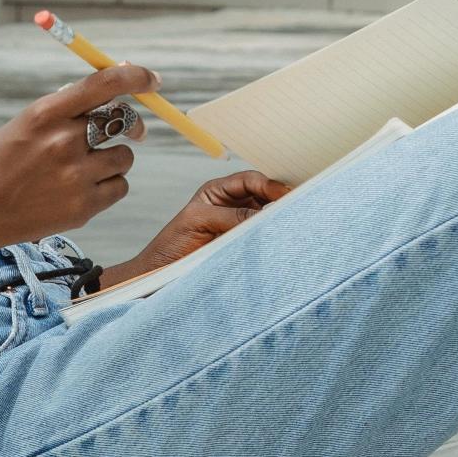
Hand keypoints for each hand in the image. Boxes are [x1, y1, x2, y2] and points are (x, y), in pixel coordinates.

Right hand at [0, 62, 151, 250]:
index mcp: (46, 113)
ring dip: (114, 159)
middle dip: (133, 124)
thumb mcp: (27, 123)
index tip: (152, 80)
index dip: (136, 77)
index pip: (105, 84)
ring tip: (86, 168)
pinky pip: (120, 186)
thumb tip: (117, 86)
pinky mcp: (83, 207)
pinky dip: (109, 186)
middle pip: (123, 120)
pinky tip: (83, 189)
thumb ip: (68, 107)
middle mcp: (63, 142)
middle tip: (134, 130)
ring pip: (125, 156)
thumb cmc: (2, 162)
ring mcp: (75, 177)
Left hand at [114, 171, 290, 282]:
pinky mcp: (241, 244)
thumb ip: (231, 216)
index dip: (270, 185)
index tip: (287, 194)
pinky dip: (272, 234)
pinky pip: (261, 235)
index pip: (251, 180)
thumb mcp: (198, 222)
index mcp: (217, 191)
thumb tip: (264, 216)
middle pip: (264, 195)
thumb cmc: (170, 245)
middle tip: (299, 205)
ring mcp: (237, 225)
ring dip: (278, 217)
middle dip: (280, 198)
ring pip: (266, 215)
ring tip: (295, 220)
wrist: (158, 276)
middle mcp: (231, 204)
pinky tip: (283, 236)